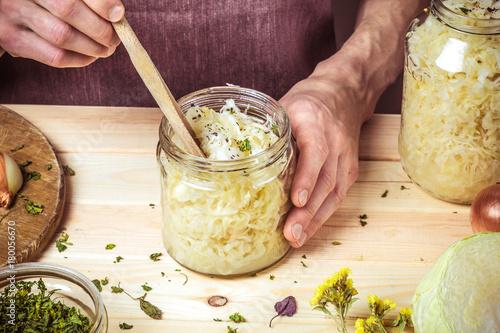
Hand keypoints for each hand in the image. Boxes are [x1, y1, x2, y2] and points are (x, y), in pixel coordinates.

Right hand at [0, 0, 124, 66]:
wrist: (3, 9)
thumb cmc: (40, 3)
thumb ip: (84, 1)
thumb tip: (115, 13)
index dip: (100, 3)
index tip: (118, 14)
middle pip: (68, 10)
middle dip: (99, 27)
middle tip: (114, 37)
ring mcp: (12, 15)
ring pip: (62, 35)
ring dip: (92, 46)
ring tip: (106, 48)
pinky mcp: (11, 40)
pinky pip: (53, 56)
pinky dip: (79, 59)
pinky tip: (91, 56)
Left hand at [280, 60, 373, 247]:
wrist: (344, 93)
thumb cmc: (308, 102)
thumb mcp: (284, 107)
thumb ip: (267, 132)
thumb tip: (237, 160)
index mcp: (314, 121)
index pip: (316, 151)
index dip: (306, 177)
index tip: (296, 200)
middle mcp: (335, 140)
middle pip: (325, 179)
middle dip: (308, 211)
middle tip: (290, 233)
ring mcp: (346, 156)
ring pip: (334, 192)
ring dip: (315, 219)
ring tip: (296, 238)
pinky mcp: (350, 168)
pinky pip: (338, 194)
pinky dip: (323, 214)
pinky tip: (308, 228)